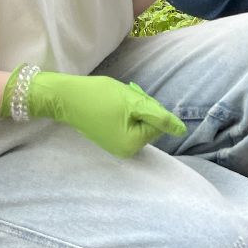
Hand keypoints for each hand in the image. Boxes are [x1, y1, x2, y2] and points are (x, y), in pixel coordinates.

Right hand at [1, 67, 185, 156]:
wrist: (66, 97)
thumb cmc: (100, 96)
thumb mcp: (134, 102)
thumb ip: (159, 117)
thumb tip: (181, 131)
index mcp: (133, 144)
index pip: (159, 123)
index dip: (148, 105)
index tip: (131, 98)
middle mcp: (126, 151)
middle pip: (150, 124)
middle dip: (142, 107)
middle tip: (124, 96)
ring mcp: (117, 146)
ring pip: (140, 122)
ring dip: (133, 108)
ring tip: (117, 100)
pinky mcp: (110, 138)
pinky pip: (129, 124)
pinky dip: (125, 112)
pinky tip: (112, 105)